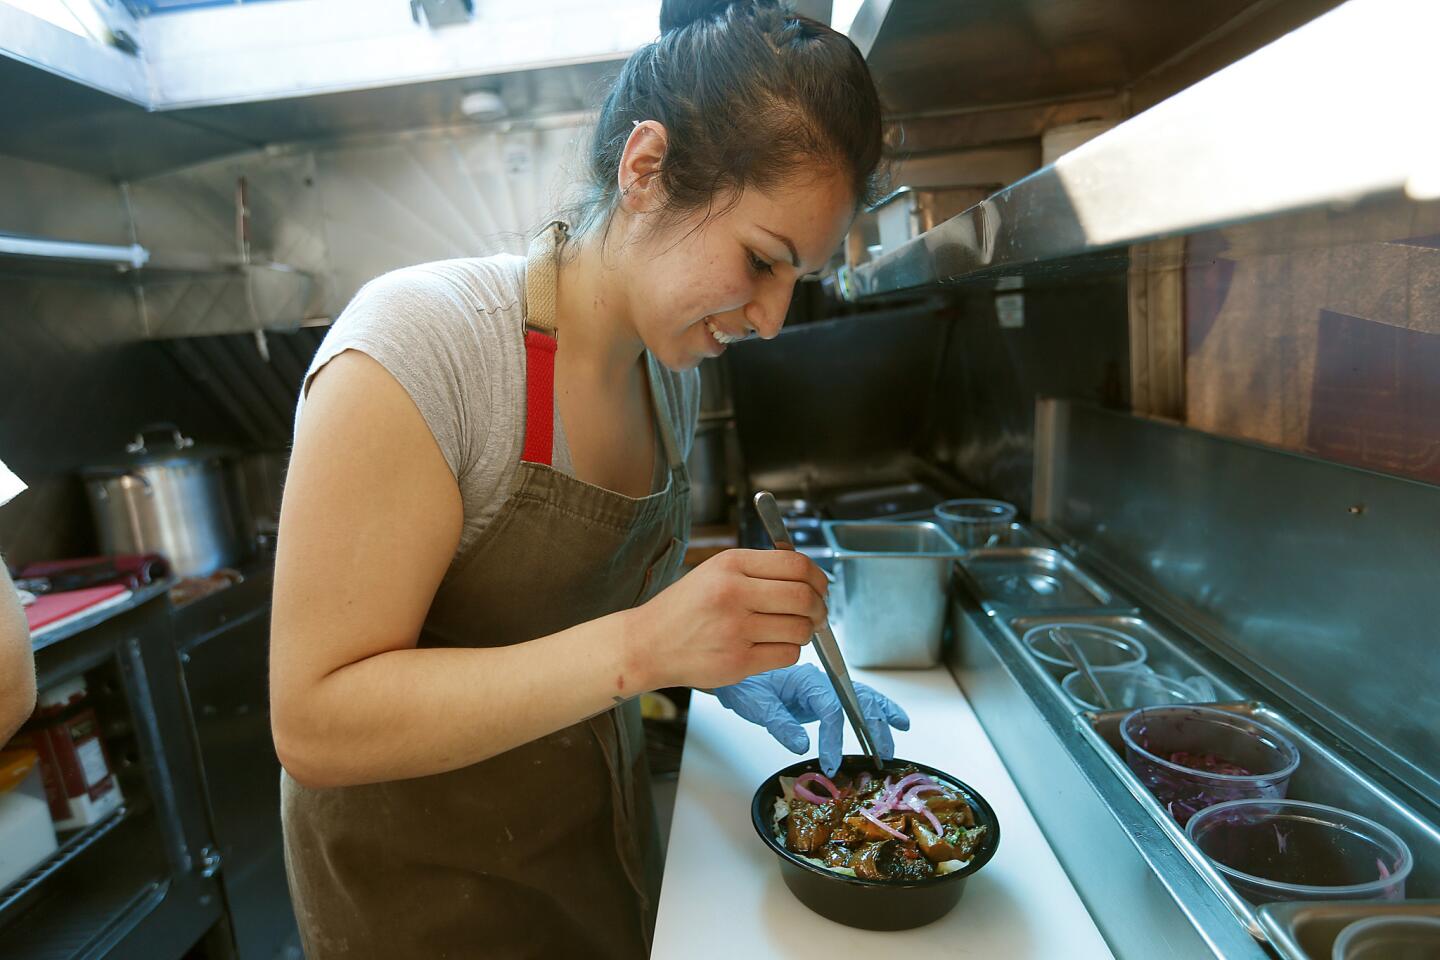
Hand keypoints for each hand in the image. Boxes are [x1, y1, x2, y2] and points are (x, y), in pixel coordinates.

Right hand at [629, 549, 827, 689]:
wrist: (647, 644)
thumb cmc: (684, 609)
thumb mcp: (715, 572)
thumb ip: (759, 570)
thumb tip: (809, 579)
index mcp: (730, 565)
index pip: (796, 565)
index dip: (819, 578)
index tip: (821, 587)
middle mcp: (733, 593)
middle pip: (804, 597)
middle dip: (820, 608)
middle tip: (817, 614)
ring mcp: (735, 629)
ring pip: (800, 629)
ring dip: (806, 632)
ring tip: (792, 631)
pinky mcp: (737, 662)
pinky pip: (787, 655)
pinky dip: (789, 651)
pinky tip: (774, 646)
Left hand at [713, 664, 909, 775]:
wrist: (736, 675)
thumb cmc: (744, 685)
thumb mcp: (755, 704)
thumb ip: (779, 723)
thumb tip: (800, 744)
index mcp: (805, 679)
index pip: (830, 708)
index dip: (834, 737)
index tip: (831, 762)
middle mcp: (820, 680)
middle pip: (856, 700)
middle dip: (871, 727)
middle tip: (881, 754)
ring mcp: (824, 688)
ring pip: (862, 698)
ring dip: (881, 719)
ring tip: (895, 738)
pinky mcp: (824, 697)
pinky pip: (856, 701)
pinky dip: (878, 710)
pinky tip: (894, 720)